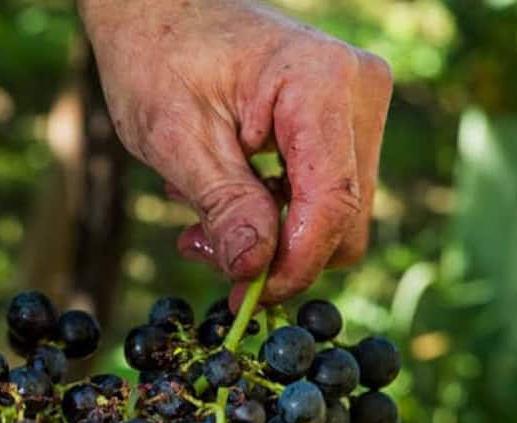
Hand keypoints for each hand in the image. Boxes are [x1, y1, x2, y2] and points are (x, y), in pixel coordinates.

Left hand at [80, 0, 392, 303]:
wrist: (159, 10)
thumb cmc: (158, 57)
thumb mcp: (176, 139)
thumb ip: (224, 204)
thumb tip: (255, 269)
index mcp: (321, 84)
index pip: (333, 204)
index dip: (293, 265)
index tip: (244, 300)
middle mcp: (359, 91)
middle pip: (344, 218)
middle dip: (277, 252)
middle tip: (200, 246)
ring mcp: (358, 105)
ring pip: (336, 215)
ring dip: (271, 236)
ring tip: (201, 221)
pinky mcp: (342, 121)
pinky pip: (325, 195)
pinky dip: (275, 215)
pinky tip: (223, 202)